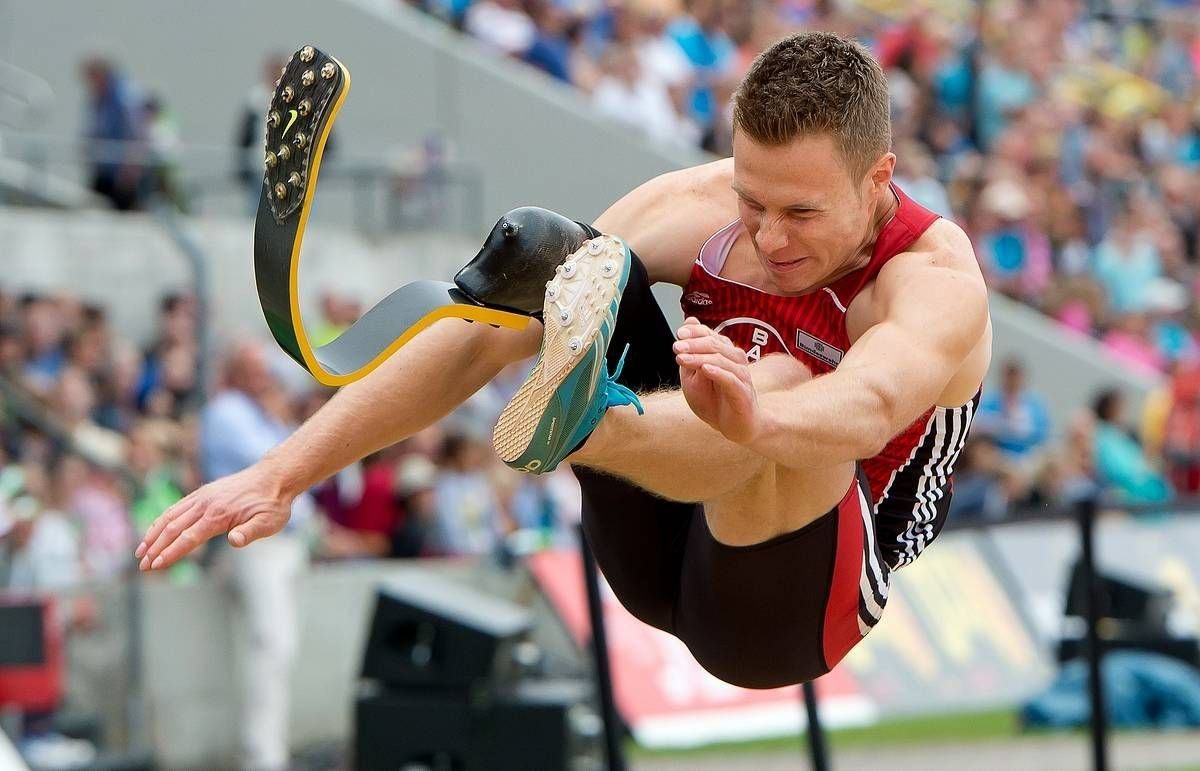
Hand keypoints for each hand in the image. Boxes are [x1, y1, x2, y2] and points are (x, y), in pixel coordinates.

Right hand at [134, 465, 293, 570]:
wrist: (275, 477)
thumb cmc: (272, 504)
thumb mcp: (269, 522)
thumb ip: (250, 533)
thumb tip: (234, 541)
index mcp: (219, 515)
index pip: (188, 538)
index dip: (171, 553)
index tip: (156, 566)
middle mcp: (205, 505)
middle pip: (173, 529)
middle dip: (155, 549)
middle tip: (143, 567)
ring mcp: (202, 497)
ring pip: (170, 516)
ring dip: (153, 535)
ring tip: (140, 552)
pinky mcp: (203, 493)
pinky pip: (177, 507)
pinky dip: (162, 520)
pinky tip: (155, 530)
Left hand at [674, 317, 761, 443]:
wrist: (733, 427)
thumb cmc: (713, 400)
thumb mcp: (693, 378)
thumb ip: (690, 354)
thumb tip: (689, 323)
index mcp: (724, 353)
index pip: (710, 335)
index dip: (695, 332)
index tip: (679, 334)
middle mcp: (735, 360)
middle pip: (715, 345)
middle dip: (694, 344)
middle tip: (676, 347)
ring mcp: (741, 376)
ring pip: (722, 360)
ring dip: (700, 358)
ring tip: (682, 358)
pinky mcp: (743, 392)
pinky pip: (731, 379)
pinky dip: (718, 373)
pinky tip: (705, 369)